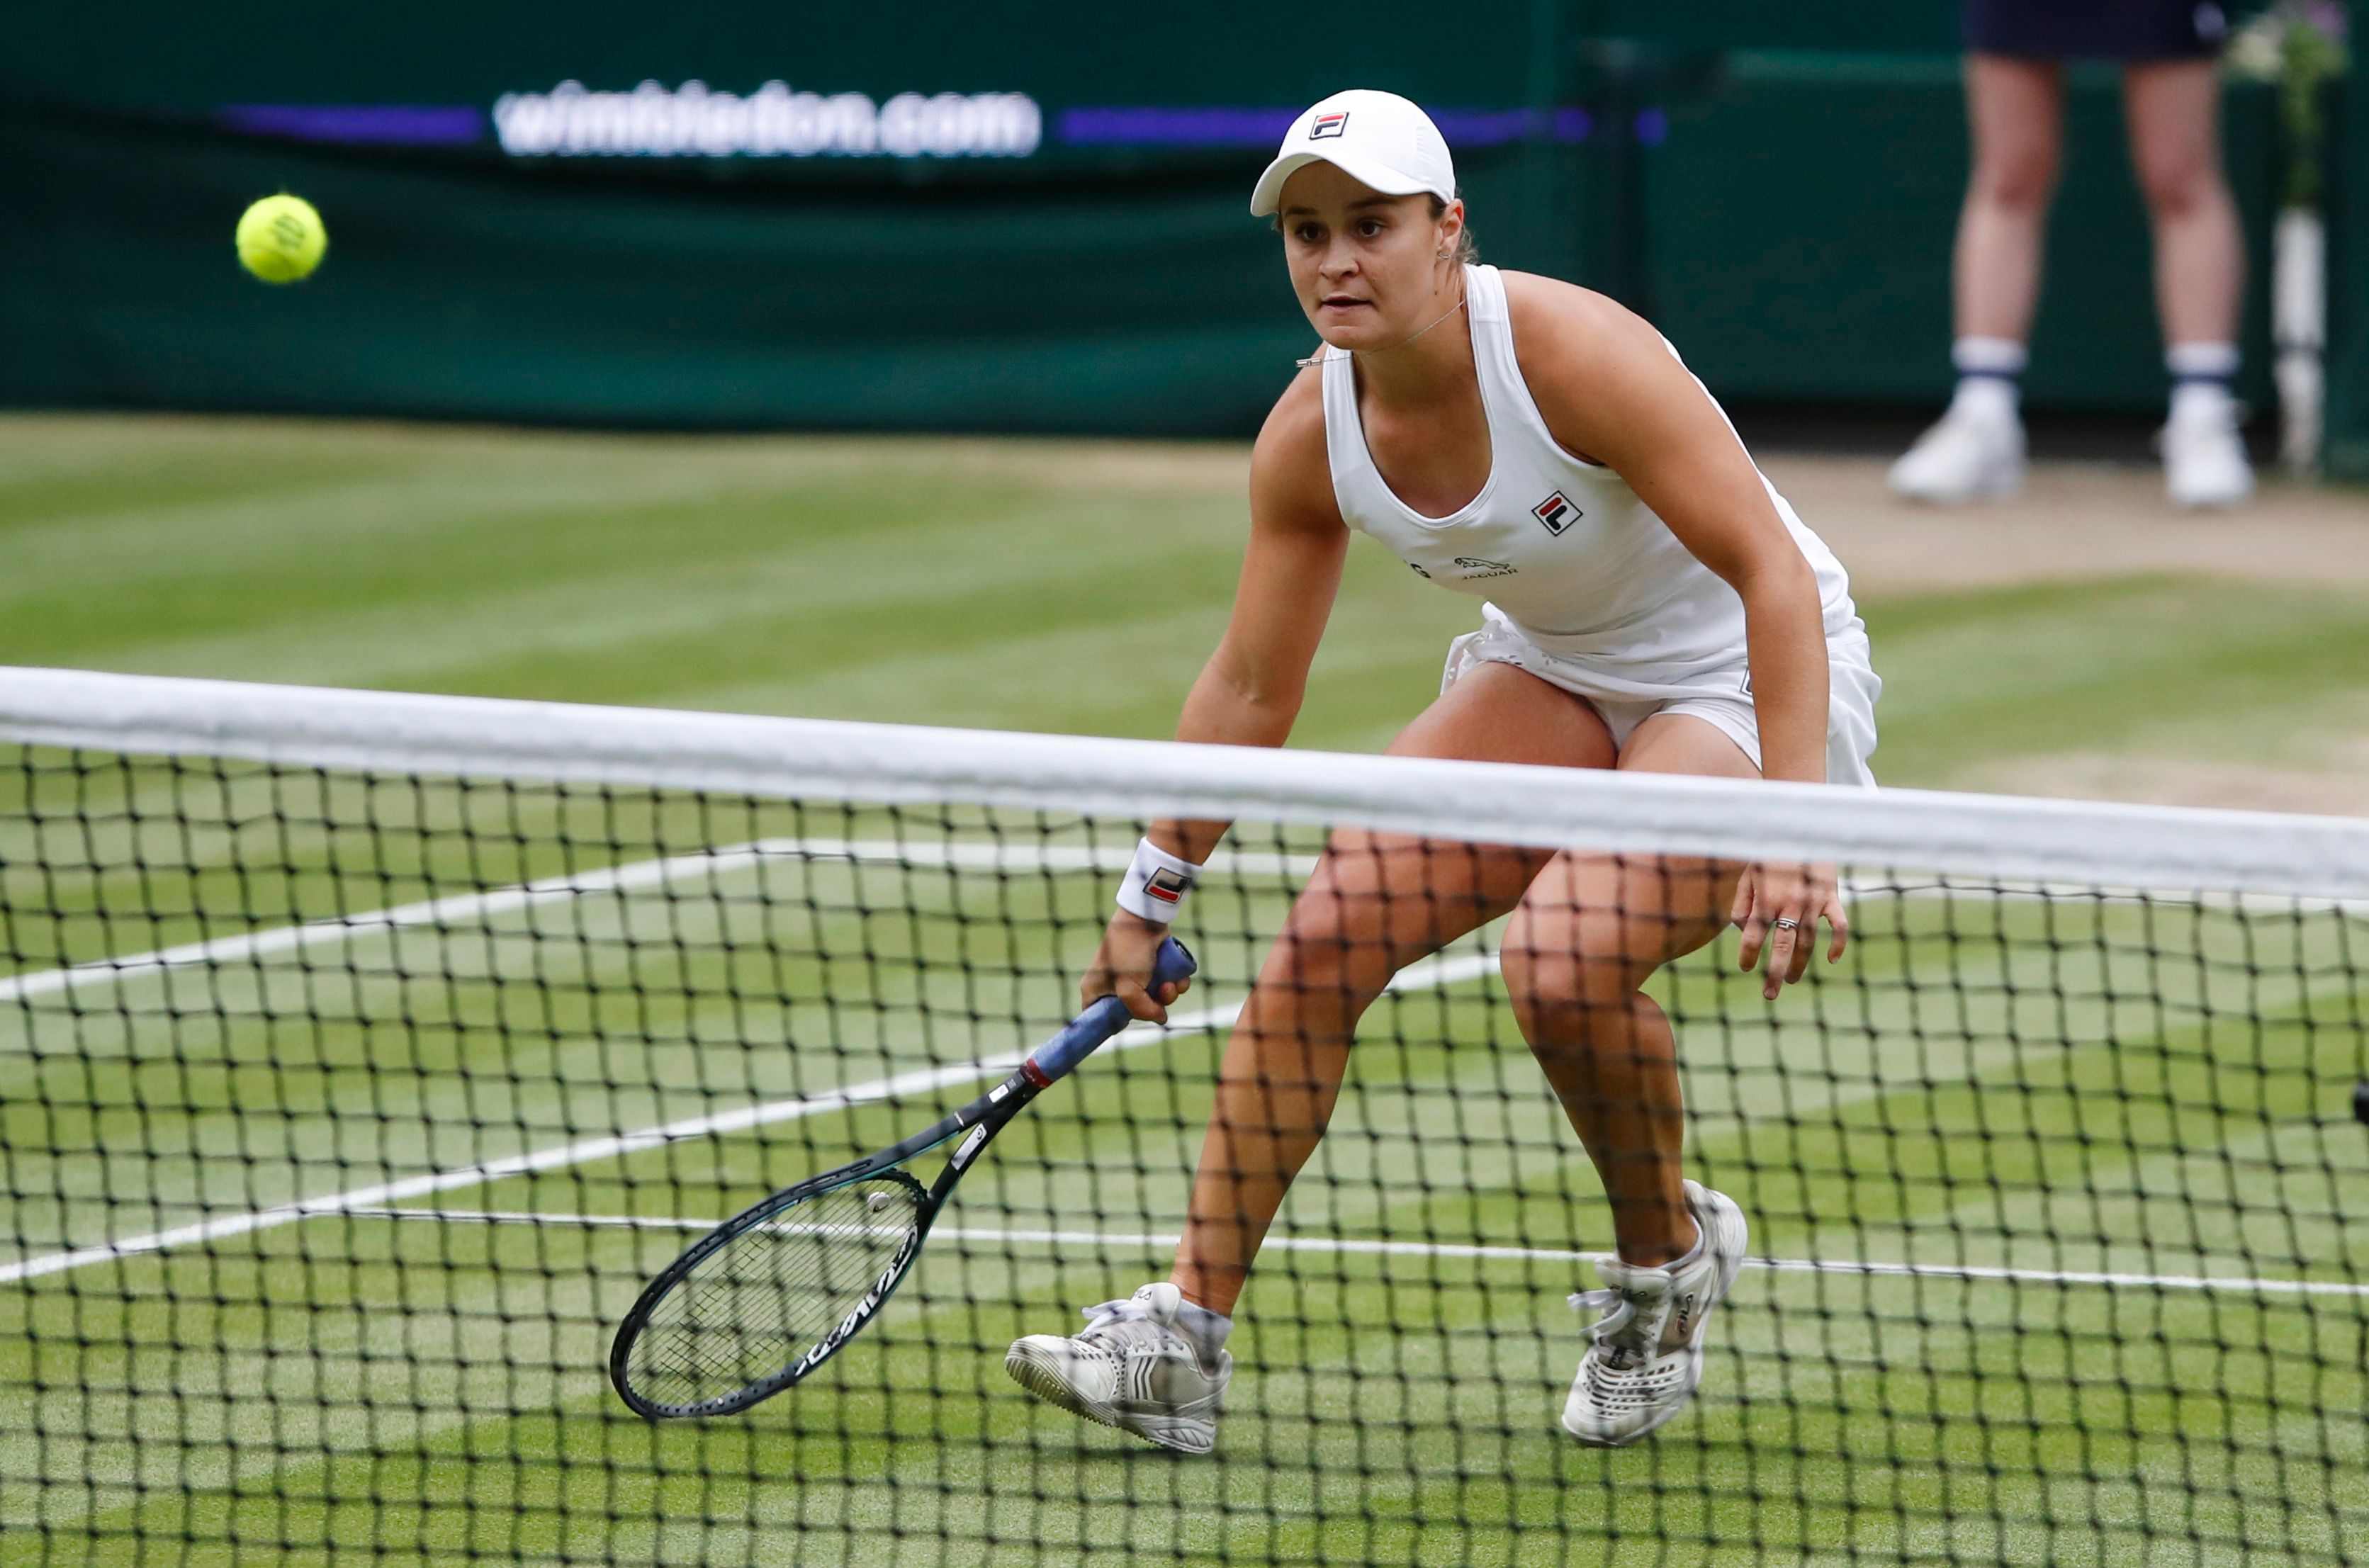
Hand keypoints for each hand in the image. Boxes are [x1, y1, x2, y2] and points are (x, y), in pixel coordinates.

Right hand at [1082, 910, 1192, 1021]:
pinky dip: (1174, 985)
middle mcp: (1112, 984)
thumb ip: (1141, 1010)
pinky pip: (1165, 986)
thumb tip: (1161, 1018)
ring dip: (1167, 995)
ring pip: (1154, 999)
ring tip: (1170, 983)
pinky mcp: (1151, 968)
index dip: (1111, 1024)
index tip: (1127, 1024)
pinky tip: (1177, 978)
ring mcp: (1133, 976)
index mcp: (1095, 989)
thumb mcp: (1129, 988)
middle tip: (1158, 994)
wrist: (1147, 919)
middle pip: (1133, 1012)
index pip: (1097, 1017)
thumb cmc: (1129, 951)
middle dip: (1151, 1006)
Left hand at [1730, 862, 1847, 1000]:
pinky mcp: (1831, 897)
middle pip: (1782, 947)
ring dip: (1800, 964)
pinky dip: (1838, 944)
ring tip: (1792, 980)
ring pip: (1808, 942)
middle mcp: (1790, 904)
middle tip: (1770, 994)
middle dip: (1776, 974)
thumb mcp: (1747, 875)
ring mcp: (1813, 902)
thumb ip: (1741, 902)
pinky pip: (1839, 925)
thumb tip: (1742, 929)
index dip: (1747, 955)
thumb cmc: (1769, 854)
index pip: (1753, 936)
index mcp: (1765, 899)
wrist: (1800, 831)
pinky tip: (1832, 960)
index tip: (1745, 968)